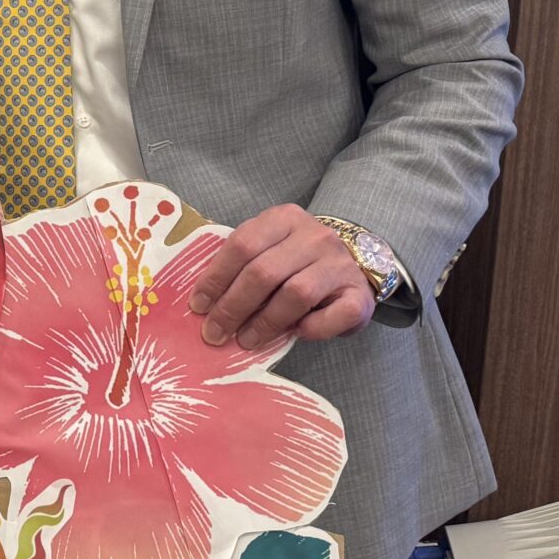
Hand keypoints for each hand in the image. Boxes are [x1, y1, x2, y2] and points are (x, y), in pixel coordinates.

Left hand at [189, 205, 374, 347]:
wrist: (356, 263)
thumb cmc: (298, 260)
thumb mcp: (269, 249)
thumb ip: (242, 264)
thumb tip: (204, 303)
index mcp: (284, 218)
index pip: (242, 245)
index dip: (216, 278)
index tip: (198, 305)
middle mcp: (315, 236)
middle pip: (264, 272)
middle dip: (233, 306)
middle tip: (215, 332)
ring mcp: (340, 264)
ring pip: (295, 294)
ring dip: (265, 322)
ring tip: (247, 340)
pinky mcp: (360, 294)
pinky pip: (332, 316)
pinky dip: (311, 329)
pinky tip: (297, 333)